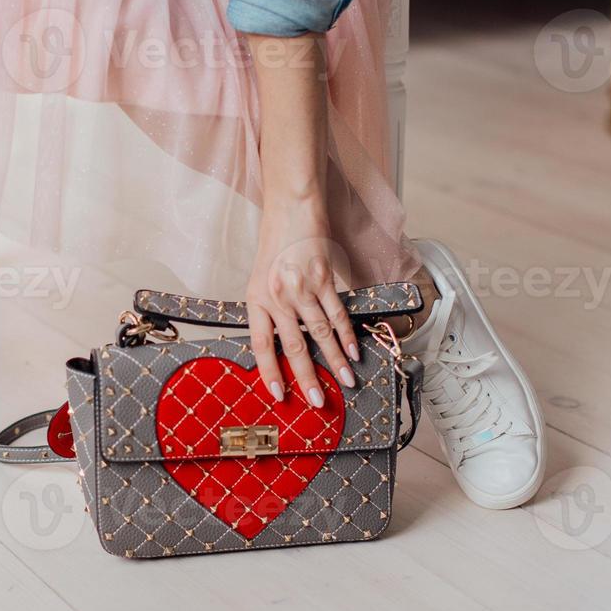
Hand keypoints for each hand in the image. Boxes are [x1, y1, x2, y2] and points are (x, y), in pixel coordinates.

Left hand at [245, 194, 359, 407]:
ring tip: (346, 381)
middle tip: (317, 401)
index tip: (279, 395)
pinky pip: (337, 314)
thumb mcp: (260, 279)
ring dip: (335, 361)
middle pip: (294, 346)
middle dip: (308, 377)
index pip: (262, 344)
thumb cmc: (275, 245)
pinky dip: (347, 335)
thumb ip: (269, 310)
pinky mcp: (324, 279)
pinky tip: (353, 352)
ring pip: (320, 334)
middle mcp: (277, 297)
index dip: (270, 372)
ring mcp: (302, 288)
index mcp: (256, 300)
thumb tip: (283, 343)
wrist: (291, 209)